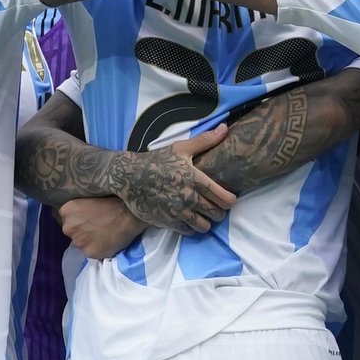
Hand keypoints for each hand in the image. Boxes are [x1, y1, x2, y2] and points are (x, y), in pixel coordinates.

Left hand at [57, 196, 147, 258]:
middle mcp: (68, 227)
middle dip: (82, 230)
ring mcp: (78, 242)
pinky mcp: (90, 253)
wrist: (130, 213)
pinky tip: (109, 241)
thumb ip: (81, 209)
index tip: (89, 217)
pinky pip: (92, 252)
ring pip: (82, 243)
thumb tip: (82, 215)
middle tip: (98, 226)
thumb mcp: (91, 197)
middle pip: (72, 232)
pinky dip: (99, 248)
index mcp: (66, 210)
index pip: (67, 218)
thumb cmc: (114, 200)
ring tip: (105, 234)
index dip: (79, 218)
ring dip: (90, 241)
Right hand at [118, 124, 237, 232]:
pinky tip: (189, 219)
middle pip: (217, 213)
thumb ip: (205, 140)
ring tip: (204, 215)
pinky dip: (191, 227)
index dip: (230, 200)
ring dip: (207, 222)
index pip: (224, 197)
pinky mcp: (167, 222)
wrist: (129, 176)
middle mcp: (189, 197)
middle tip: (216, 207)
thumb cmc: (157, 160)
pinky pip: (188, 231)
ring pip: (204, 226)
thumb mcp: (181, 147)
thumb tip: (225, 128)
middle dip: (220, 212)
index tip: (229, 199)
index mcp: (196, 179)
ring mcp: (178, 212)